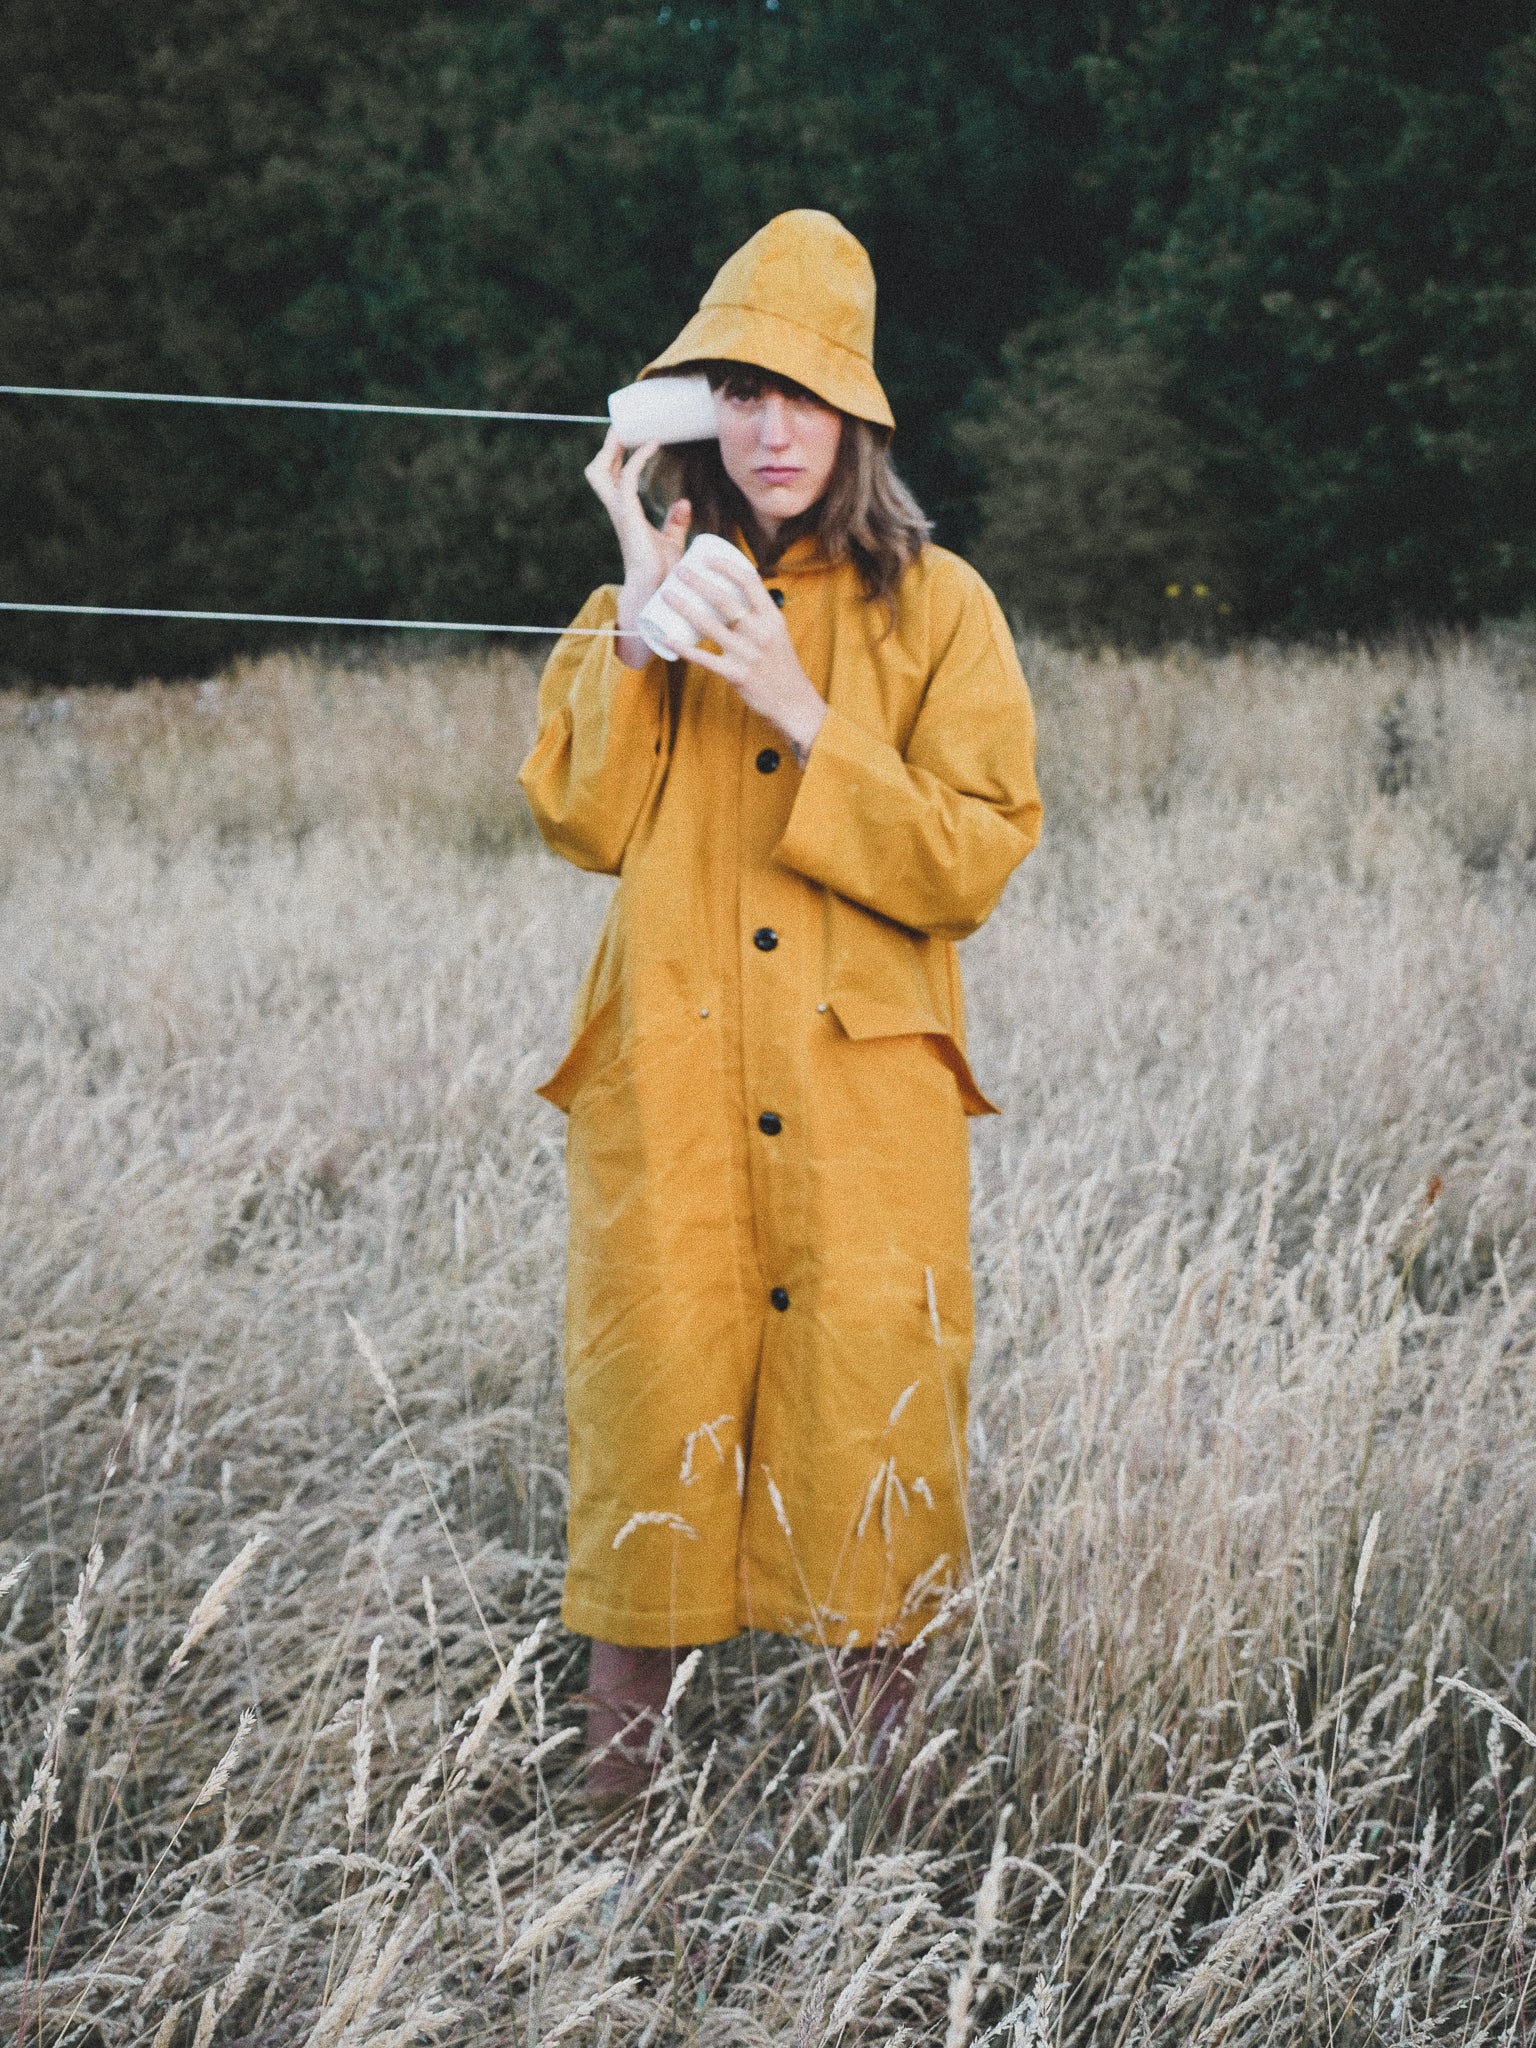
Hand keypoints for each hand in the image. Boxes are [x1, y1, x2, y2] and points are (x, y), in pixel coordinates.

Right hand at [583, 426, 690, 666]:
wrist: (658, 592)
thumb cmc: (664, 572)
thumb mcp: (671, 542)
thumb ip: (675, 523)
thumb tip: (684, 502)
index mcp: (625, 513)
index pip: (612, 478)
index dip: (615, 456)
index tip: (628, 435)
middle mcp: (618, 510)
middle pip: (599, 471)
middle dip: (608, 447)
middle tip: (623, 427)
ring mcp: (620, 513)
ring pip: (602, 472)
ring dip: (613, 448)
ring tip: (627, 429)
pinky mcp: (629, 517)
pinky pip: (628, 481)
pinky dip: (638, 460)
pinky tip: (652, 444)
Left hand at [664, 554, 827, 762]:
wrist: (794, 704)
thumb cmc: (781, 668)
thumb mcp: (776, 635)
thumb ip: (757, 618)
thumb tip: (733, 599)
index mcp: (772, 618)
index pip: (749, 581)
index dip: (725, 566)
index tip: (706, 558)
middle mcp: (760, 632)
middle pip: (724, 599)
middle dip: (698, 581)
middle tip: (678, 570)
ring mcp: (747, 654)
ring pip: (709, 625)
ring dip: (684, 607)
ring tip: (666, 595)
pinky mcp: (736, 675)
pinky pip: (704, 658)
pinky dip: (683, 648)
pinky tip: (667, 638)